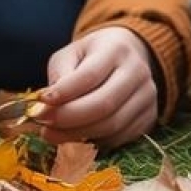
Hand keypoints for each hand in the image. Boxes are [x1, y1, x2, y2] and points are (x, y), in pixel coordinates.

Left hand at [41, 27, 157, 146]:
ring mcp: (147, 97)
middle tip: (44, 127)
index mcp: (116, 49)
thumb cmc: (92, 56)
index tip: (40, 105)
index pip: (89, 75)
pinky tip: (76, 137)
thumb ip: (59, 76)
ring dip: (77, 135)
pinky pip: (119, 138)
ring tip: (52, 134)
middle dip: (69, 119)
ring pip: (112, 125)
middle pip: (104, 104)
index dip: (64, 93)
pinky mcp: (149, 118)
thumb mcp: (71, 54)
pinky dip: (94, 141)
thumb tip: (46, 107)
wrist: (129, 56)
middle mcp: (137, 72)